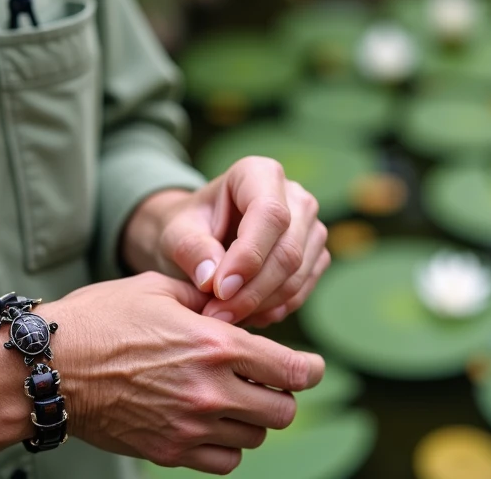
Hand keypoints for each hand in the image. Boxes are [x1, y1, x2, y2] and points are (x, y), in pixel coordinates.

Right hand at [44, 272, 324, 474]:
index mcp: (216, 344)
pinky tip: (210, 424)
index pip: (293, 370)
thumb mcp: (159, 288)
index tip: (309, 367)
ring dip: (252, 420)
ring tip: (230, 399)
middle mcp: (212, 389)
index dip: (310, 369)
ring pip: (256, 437)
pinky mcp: (171, 452)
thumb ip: (205, 296)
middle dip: (280, 395)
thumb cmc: (102, 318)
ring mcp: (192, 426)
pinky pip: (225, 461)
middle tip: (263, 382)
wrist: (52, 368)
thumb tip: (231, 298)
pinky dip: (227, 447)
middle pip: (283, 410)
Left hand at [122, 157, 330, 326]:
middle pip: (288, 250)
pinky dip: (272, 310)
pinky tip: (242, 314)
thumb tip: (212, 278)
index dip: (248, 256)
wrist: (201, 237)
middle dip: (252, 291)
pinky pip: (301, 291)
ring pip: (297, 276)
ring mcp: (310, 227)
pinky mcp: (314, 256)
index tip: (219, 290)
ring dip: (260, 305)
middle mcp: (295, 196)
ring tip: (223, 317)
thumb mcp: (176, 233)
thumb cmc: (188, 227)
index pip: (269, 214)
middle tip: (215, 315)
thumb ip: (192, 250)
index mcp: (259, 173)